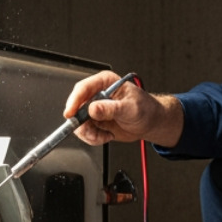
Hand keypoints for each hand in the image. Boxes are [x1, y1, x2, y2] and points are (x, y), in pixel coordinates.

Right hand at [63, 72, 183, 148]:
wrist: (151, 123)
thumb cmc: (146, 109)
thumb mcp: (130, 109)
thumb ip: (111, 109)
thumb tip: (94, 108)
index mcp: (105, 83)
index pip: (83, 88)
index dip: (74, 101)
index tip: (71, 114)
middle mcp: (97, 94)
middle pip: (76, 107)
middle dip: (81, 122)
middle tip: (91, 131)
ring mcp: (95, 109)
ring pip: (78, 122)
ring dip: (89, 133)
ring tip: (104, 136)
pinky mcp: (95, 121)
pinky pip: (85, 131)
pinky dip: (93, 138)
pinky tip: (106, 136)